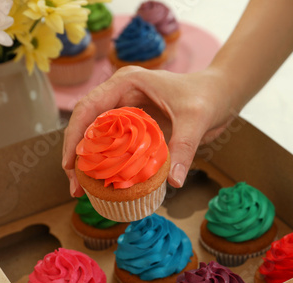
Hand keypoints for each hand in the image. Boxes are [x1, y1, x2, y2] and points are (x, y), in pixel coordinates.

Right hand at [62, 65, 238, 196]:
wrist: (222, 94)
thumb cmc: (208, 97)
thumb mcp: (195, 120)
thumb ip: (184, 148)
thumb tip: (174, 182)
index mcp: (127, 83)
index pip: (90, 107)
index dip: (75, 135)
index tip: (70, 164)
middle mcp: (122, 95)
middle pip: (88, 124)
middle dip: (78, 155)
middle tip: (75, 187)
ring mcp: (128, 110)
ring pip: (99, 137)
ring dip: (91, 162)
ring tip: (84, 190)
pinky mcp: (137, 126)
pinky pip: (117, 145)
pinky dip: (110, 163)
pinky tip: (107, 183)